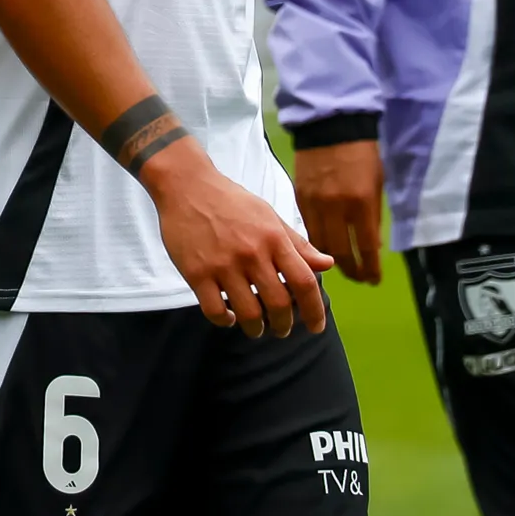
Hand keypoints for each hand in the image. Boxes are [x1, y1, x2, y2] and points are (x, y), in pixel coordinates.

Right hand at [143, 138, 332, 338]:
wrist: (187, 186)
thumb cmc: (231, 201)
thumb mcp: (269, 216)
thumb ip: (297, 244)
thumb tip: (327, 264)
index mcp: (273, 238)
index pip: (304, 282)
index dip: (314, 310)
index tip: (316, 326)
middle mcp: (252, 253)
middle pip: (278, 303)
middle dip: (284, 325)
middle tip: (282, 330)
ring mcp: (223, 264)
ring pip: (248, 313)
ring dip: (256, 328)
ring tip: (256, 329)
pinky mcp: (196, 273)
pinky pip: (215, 310)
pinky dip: (225, 321)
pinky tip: (229, 317)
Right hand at [291, 138, 386, 285]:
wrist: (331, 128)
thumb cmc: (361, 154)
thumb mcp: (375, 184)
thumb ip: (372, 217)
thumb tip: (370, 248)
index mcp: (361, 202)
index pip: (366, 247)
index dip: (370, 269)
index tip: (373, 280)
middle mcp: (336, 207)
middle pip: (340, 253)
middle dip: (350, 271)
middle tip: (357, 279)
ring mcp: (314, 204)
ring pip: (319, 246)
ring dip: (330, 262)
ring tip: (340, 269)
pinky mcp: (299, 199)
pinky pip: (306, 230)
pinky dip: (313, 245)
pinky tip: (320, 251)